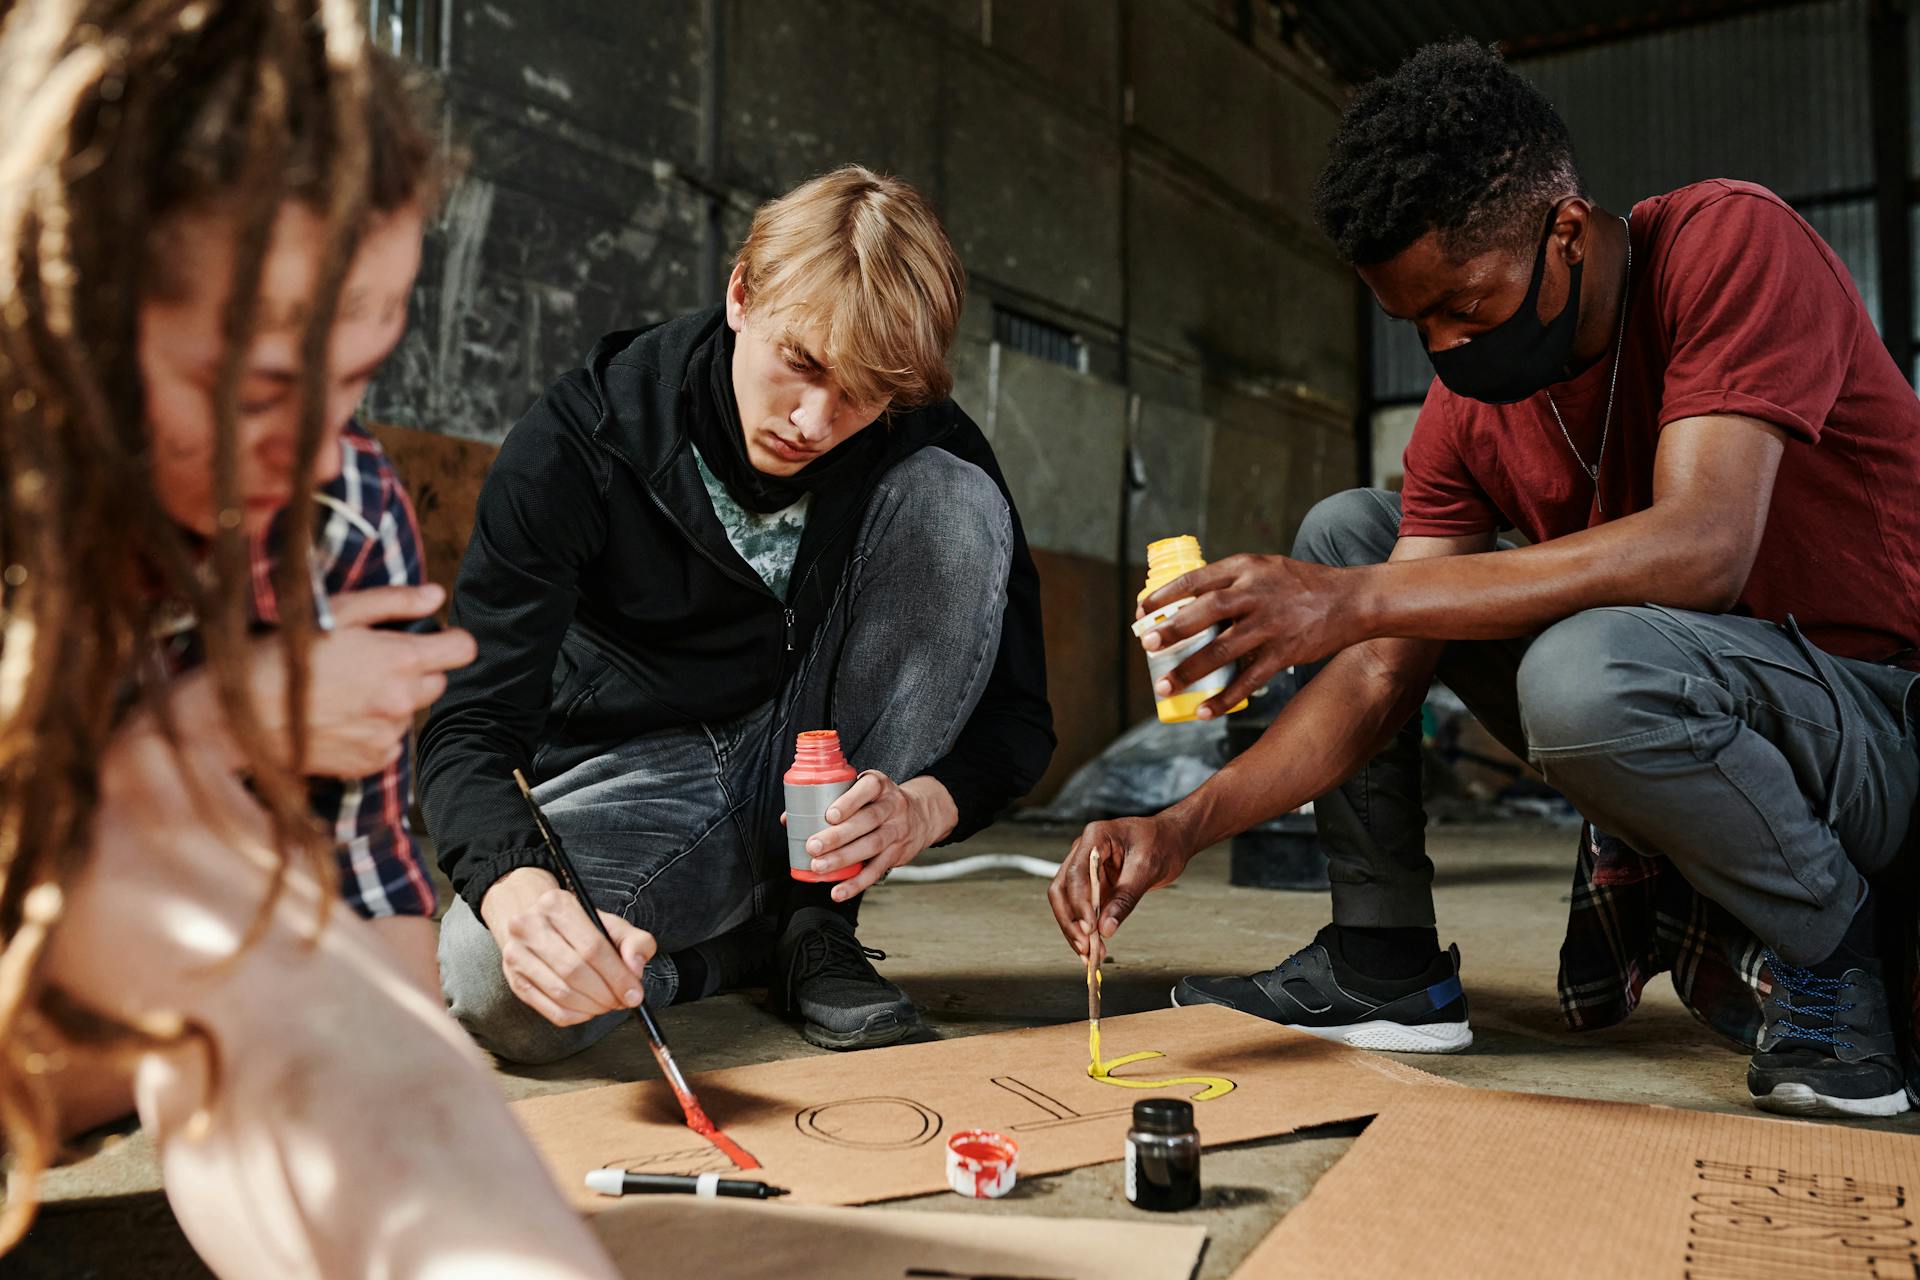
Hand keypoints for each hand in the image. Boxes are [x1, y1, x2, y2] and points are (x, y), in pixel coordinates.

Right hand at [223, 584, 475, 777]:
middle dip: (415, 671)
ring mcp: (387, 735)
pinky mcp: (370, 762)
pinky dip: (373, 730)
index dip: (448, 641)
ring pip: (410, 712)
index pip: (463, 650)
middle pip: (438, 682)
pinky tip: (338, 719)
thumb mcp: (338, 612)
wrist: (240, 715)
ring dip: (391, 702)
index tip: (429, 639)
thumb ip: (394, 603)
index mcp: (399, 660)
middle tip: (371, 664)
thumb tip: (436, 596)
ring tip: (345, 693)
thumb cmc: (284, 655)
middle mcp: (401, 701)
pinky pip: (389, 741)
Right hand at [480, 867, 656, 1027]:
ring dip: (592, 1007)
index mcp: (556, 904)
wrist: (538, 925)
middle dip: (606, 994)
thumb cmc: (581, 927)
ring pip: (562, 993)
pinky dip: (576, 1015)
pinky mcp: (514, 981)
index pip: (592, 947)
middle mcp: (528, 926)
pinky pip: (550, 1009)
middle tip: (623, 1002)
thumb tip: (635, 969)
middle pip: (575, 971)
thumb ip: (635, 942)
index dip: (617, 976)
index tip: (635, 994)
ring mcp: (516, 955)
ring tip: (608, 1004)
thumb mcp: (612, 924)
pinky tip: (589, 1009)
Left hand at [792, 772, 955, 902]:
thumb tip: (788, 819)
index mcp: (879, 786)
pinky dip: (856, 884)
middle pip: (866, 822)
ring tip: (819, 867)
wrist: (920, 816)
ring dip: (843, 859)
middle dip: (838, 836)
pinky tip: (838, 892)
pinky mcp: (896, 855)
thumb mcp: (860, 790)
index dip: (849, 802)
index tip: (829, 815)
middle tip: (813, 846)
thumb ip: (828, 799)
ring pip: (871, 846)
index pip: (867, 789)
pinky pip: (876, 871)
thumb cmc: (876, 802)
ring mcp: (896, 832)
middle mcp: (891, 807)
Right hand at [1048, 816, 1192, 955]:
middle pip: (1063, 889)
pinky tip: (1093, 946)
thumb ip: (1125, 898)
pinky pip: (1082, 908)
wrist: (1172, 839)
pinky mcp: (1093, 885)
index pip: (1076, 873)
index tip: (1089, 928)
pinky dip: (1085, 928)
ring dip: (1075, 929)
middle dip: (1070, 921)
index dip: (1079, 904)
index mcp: (1095, 837)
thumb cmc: (1162, 842)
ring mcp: (1086, 868)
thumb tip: (1106, 927)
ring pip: (1067, 902)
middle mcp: (1084, 851)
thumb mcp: (1146, 869)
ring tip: (1089, 953)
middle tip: (1085, 946)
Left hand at [1138, 553, 1354, 718]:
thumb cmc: (1304, 585)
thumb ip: (1233, 582)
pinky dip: (1224, 698)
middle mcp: (1256, 593)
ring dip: (1189, 671)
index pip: (1197, 579)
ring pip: (1221, 650)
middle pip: (1205, 612)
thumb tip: (1190, 603)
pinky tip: (1204, 711)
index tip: (1142, 611)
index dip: (1166, 595)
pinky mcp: (1285, 652)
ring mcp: (1271, 624)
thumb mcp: (1266, 568)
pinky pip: (1248, 680)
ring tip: (1164, 687)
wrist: (1354, 600)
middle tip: (1148, 647)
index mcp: (1247, 567)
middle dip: (1173, 631)